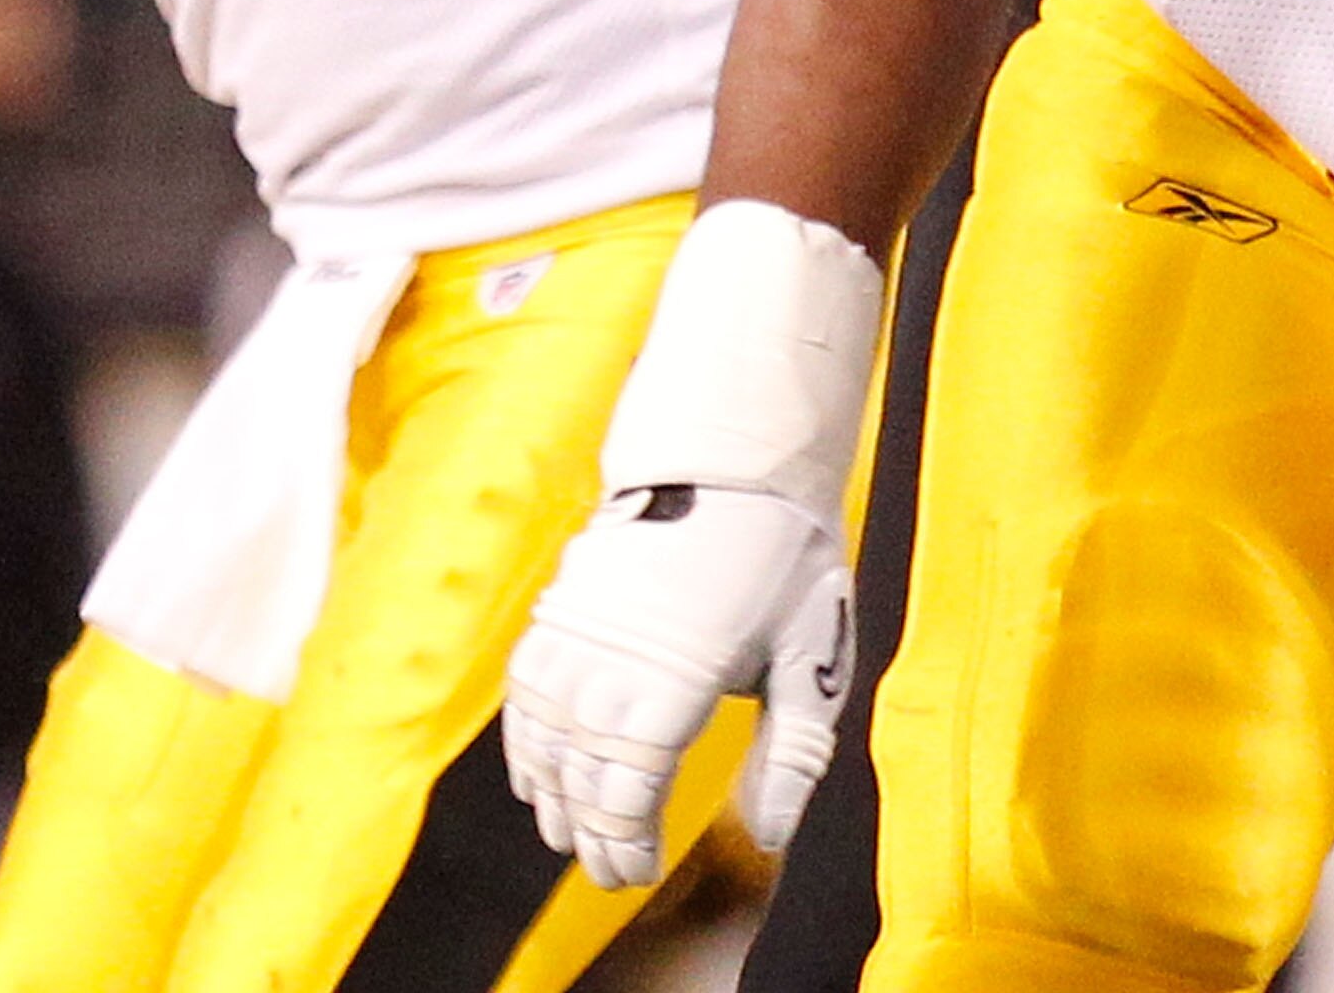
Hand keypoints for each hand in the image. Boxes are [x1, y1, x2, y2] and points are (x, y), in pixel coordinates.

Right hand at [503, 484, 852, 888]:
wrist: (731, 461)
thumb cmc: (782, 559)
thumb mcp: (810, 656)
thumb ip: (791, 754)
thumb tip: (773, 836)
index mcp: (676, 680)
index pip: (630, 790)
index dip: (626, 840)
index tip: (638, 872)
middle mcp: (612, 663)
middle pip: (582, 775)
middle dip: (592, 833)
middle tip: (609, 872)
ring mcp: (575, 635)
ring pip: (544, 742)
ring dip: (554, 797)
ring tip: (571, 837)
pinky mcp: (556, 611)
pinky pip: (523, 697)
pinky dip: (525, 745)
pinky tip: (537, 774)